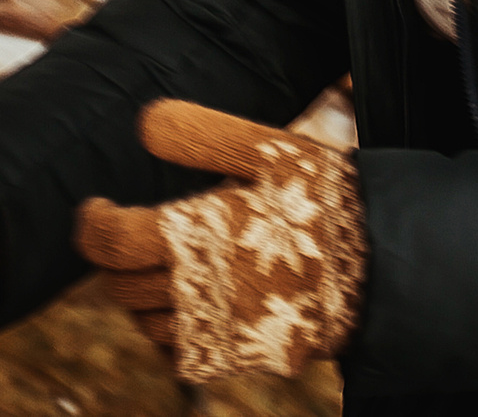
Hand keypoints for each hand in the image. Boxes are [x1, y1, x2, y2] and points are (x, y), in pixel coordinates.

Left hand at [75, 100, 363, 382]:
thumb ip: (205, 135)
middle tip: (127, 228)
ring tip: (161, 259)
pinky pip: (179, 354)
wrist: (386, 264)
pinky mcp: (240, 354)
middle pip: (122, 286)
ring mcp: (220, 330)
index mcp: (203, 235)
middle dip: (114, 258)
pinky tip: (190, 298)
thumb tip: (144, 123)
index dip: (91, 226)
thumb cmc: (327, 199)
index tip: (94, 208)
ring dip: (139, 293)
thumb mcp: (274, 151)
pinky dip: (169, 329)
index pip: (113, 242)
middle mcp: (203, 291)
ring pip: (147, 322)